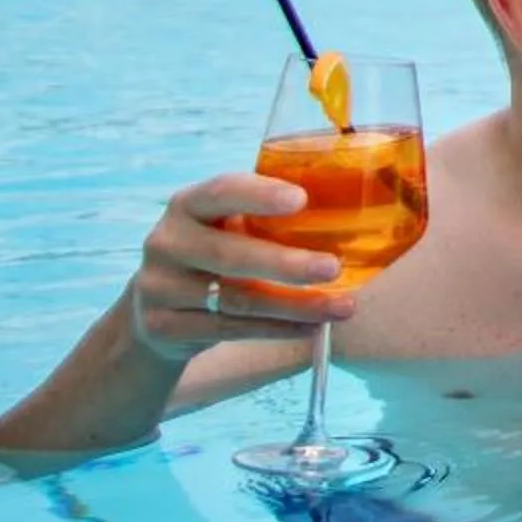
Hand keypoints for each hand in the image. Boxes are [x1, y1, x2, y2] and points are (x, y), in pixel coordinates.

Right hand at [124, 172, 355, 362]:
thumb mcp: (228, 228)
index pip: (219, 191)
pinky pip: (230, 330)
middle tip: (334, 268)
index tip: (301, 200)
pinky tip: (312, 328)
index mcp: (187, 205)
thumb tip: (364, 206)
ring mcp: (160, 287)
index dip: (259, 195)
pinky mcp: (165, 327)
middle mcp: (167, 242)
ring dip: (295, 305)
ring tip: (343, 307)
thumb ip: (269, 218)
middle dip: (286, 264)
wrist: (157, 312)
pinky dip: (277, 329)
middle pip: (229, 254)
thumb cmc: (217, 255)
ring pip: (236, 300)